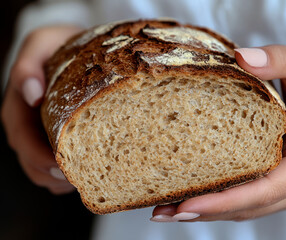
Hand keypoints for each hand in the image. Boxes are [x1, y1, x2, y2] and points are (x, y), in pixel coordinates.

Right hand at [1, 25, 82, 193]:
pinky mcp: (51, 137)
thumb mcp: (41, 43)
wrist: (71, 48)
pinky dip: (63, 176)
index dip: (38, 157)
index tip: (60, 167)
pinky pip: (52, 164)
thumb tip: (31, 93)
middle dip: (50, 174)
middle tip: (75, 181)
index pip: (21, 137)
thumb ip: (30, 64)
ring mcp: (37, 132)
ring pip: (39, 167)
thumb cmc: (57, 45)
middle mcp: (25, 123)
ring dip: (57, 180)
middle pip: (30, 159)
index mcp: (18, 105)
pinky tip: (78, 178)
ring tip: (79, 183)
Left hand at [151, 45, 285, 221]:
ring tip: (164, 210)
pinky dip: (216, 202)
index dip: (224, 200)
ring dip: (205, 211)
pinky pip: (244, 200)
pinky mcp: (275, 188)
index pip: (265, 190)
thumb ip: (282, 59)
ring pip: (243, 209)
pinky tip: (187, 198)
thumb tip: (241, 58)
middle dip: (205, 211)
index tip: (186, 206)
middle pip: (248, 206)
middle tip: (162, 212)